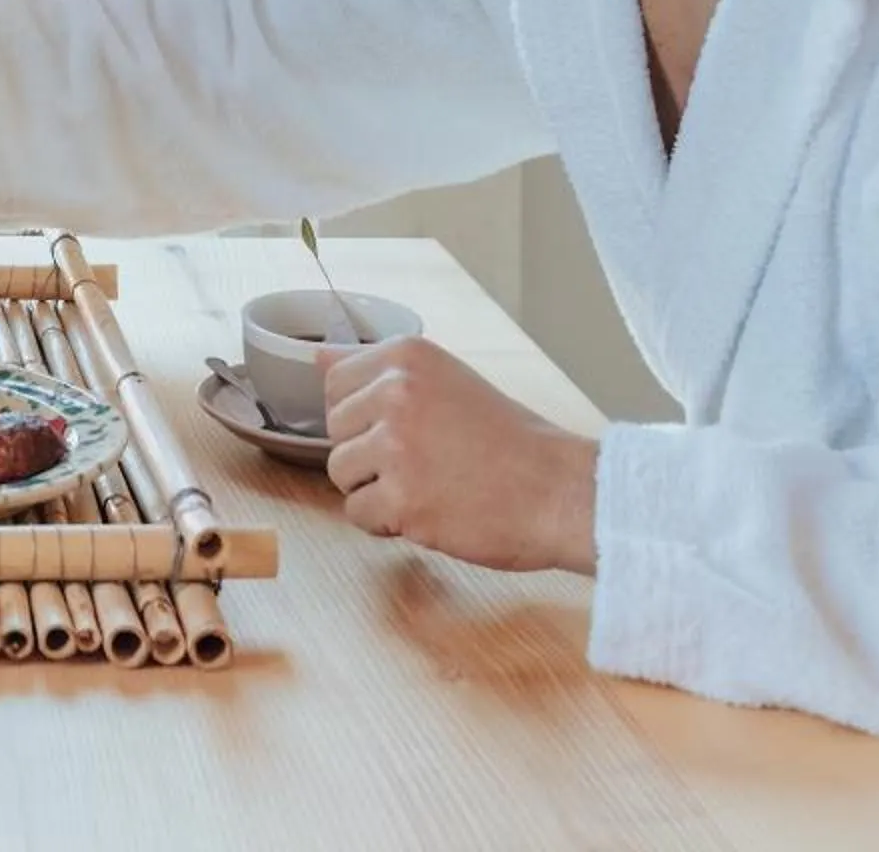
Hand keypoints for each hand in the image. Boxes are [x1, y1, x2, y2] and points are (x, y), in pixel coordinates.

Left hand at [319, 338, 600, 574]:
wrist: (562, 491)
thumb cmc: (514, 443)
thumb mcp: (447, 382)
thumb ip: (383, 373)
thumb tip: (317, 356)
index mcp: (407, 357)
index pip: (336, 384)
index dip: (363, 417)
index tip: (401, 429)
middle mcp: (396, 393)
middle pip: (335, 431)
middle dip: (368, 455)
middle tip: (423, 464)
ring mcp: (397, 446)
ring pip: (340, 473)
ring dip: (375, 490)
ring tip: (428, 488)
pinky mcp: (403, 499)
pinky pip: (357, 514)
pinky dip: (385, 523)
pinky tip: (428, 513)